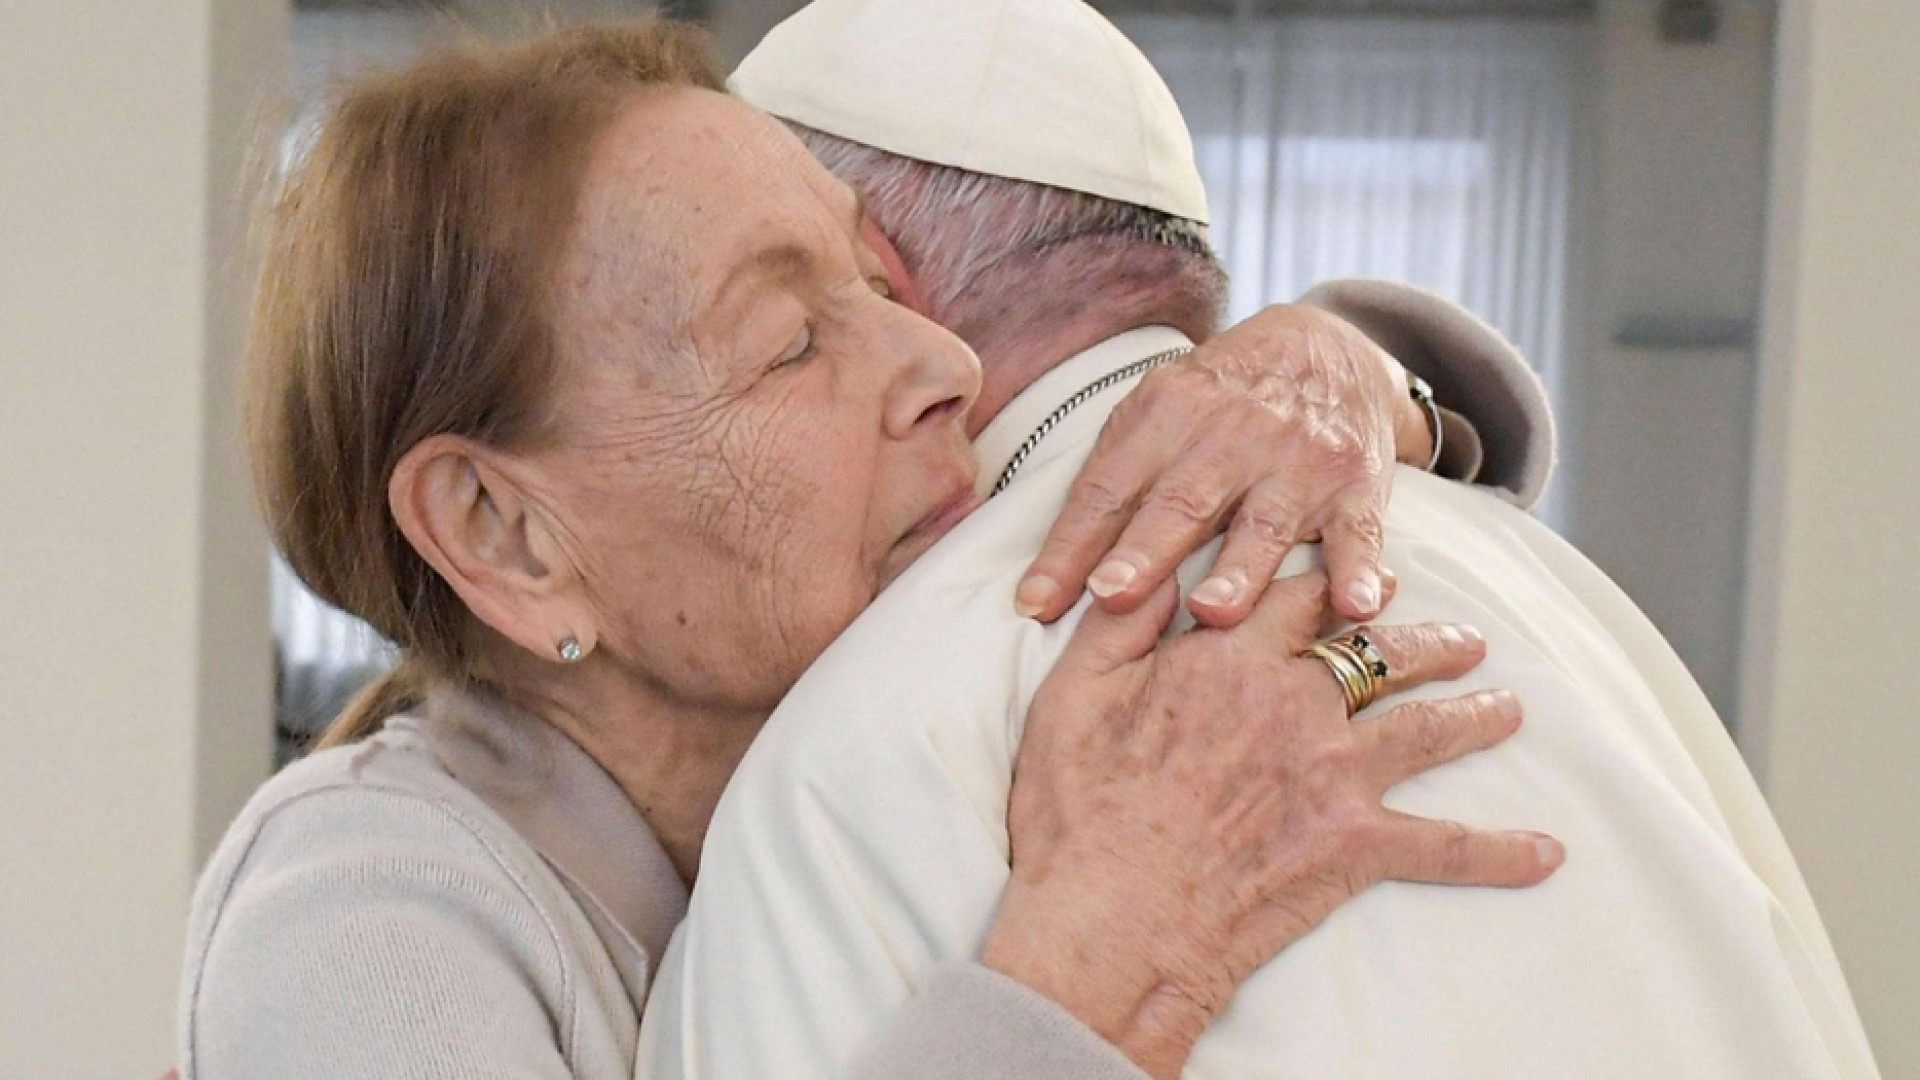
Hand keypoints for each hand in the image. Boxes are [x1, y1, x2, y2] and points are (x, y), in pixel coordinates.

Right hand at [982, 575, 1560, 1079]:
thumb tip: (1152, 567)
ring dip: (1473, 714)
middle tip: (1460, 638)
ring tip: (1507, 706)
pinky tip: (1545, 852)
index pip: (1296, 597)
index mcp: (1229, 657)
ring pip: (1425, 728)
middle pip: (1378, 651)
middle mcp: (1296, 703)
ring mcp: (1333, 774)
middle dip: (1424, 640)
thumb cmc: (1077, 810)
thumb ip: (1121, 623)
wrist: (1109, 914)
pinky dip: (1500, 851)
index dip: (1332, 581)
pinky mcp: (1353, 845)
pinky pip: (1445, 847)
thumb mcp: (1074, 693)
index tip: (1361, 577)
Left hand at [1016, 304, 1435, 629]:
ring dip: (1239, 570)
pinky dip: (1358, 570)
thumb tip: (1048, 571)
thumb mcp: (1158, 409)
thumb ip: (1111, 478)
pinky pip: (1359, 532)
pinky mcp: (1355, 485)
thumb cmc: (1220, 400)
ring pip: (1264, 522)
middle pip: (1181, 501)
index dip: (1070, 546)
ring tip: (1214, 613)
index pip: (1108, 488)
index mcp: (1166, 414)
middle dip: (1144, 552)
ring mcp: (1297, 461)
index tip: (1034, 602)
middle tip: (1110, 596)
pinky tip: (1356, 605)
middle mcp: (1231, 435)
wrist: (1330, 346)